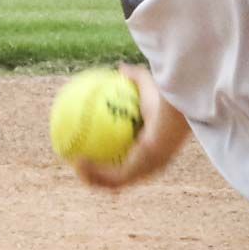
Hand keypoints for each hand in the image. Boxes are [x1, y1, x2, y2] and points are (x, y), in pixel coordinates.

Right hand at [73, 64, 186, 191]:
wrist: (173, 117)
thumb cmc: (166, 100)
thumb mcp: (147, 84)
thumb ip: (135, 77)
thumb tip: (121, 68)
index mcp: (155, 146)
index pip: (136, 155)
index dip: (118, 155)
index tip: (102, 147)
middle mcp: (150, 163)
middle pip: (124, 174)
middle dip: (103, 173)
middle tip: (85, 161)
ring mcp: (143, 171)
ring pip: (114, 181)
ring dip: (93, 178)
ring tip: (76, 167)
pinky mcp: (136, 172)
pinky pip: (110, 177)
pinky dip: (93, 173)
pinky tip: (77, 162)